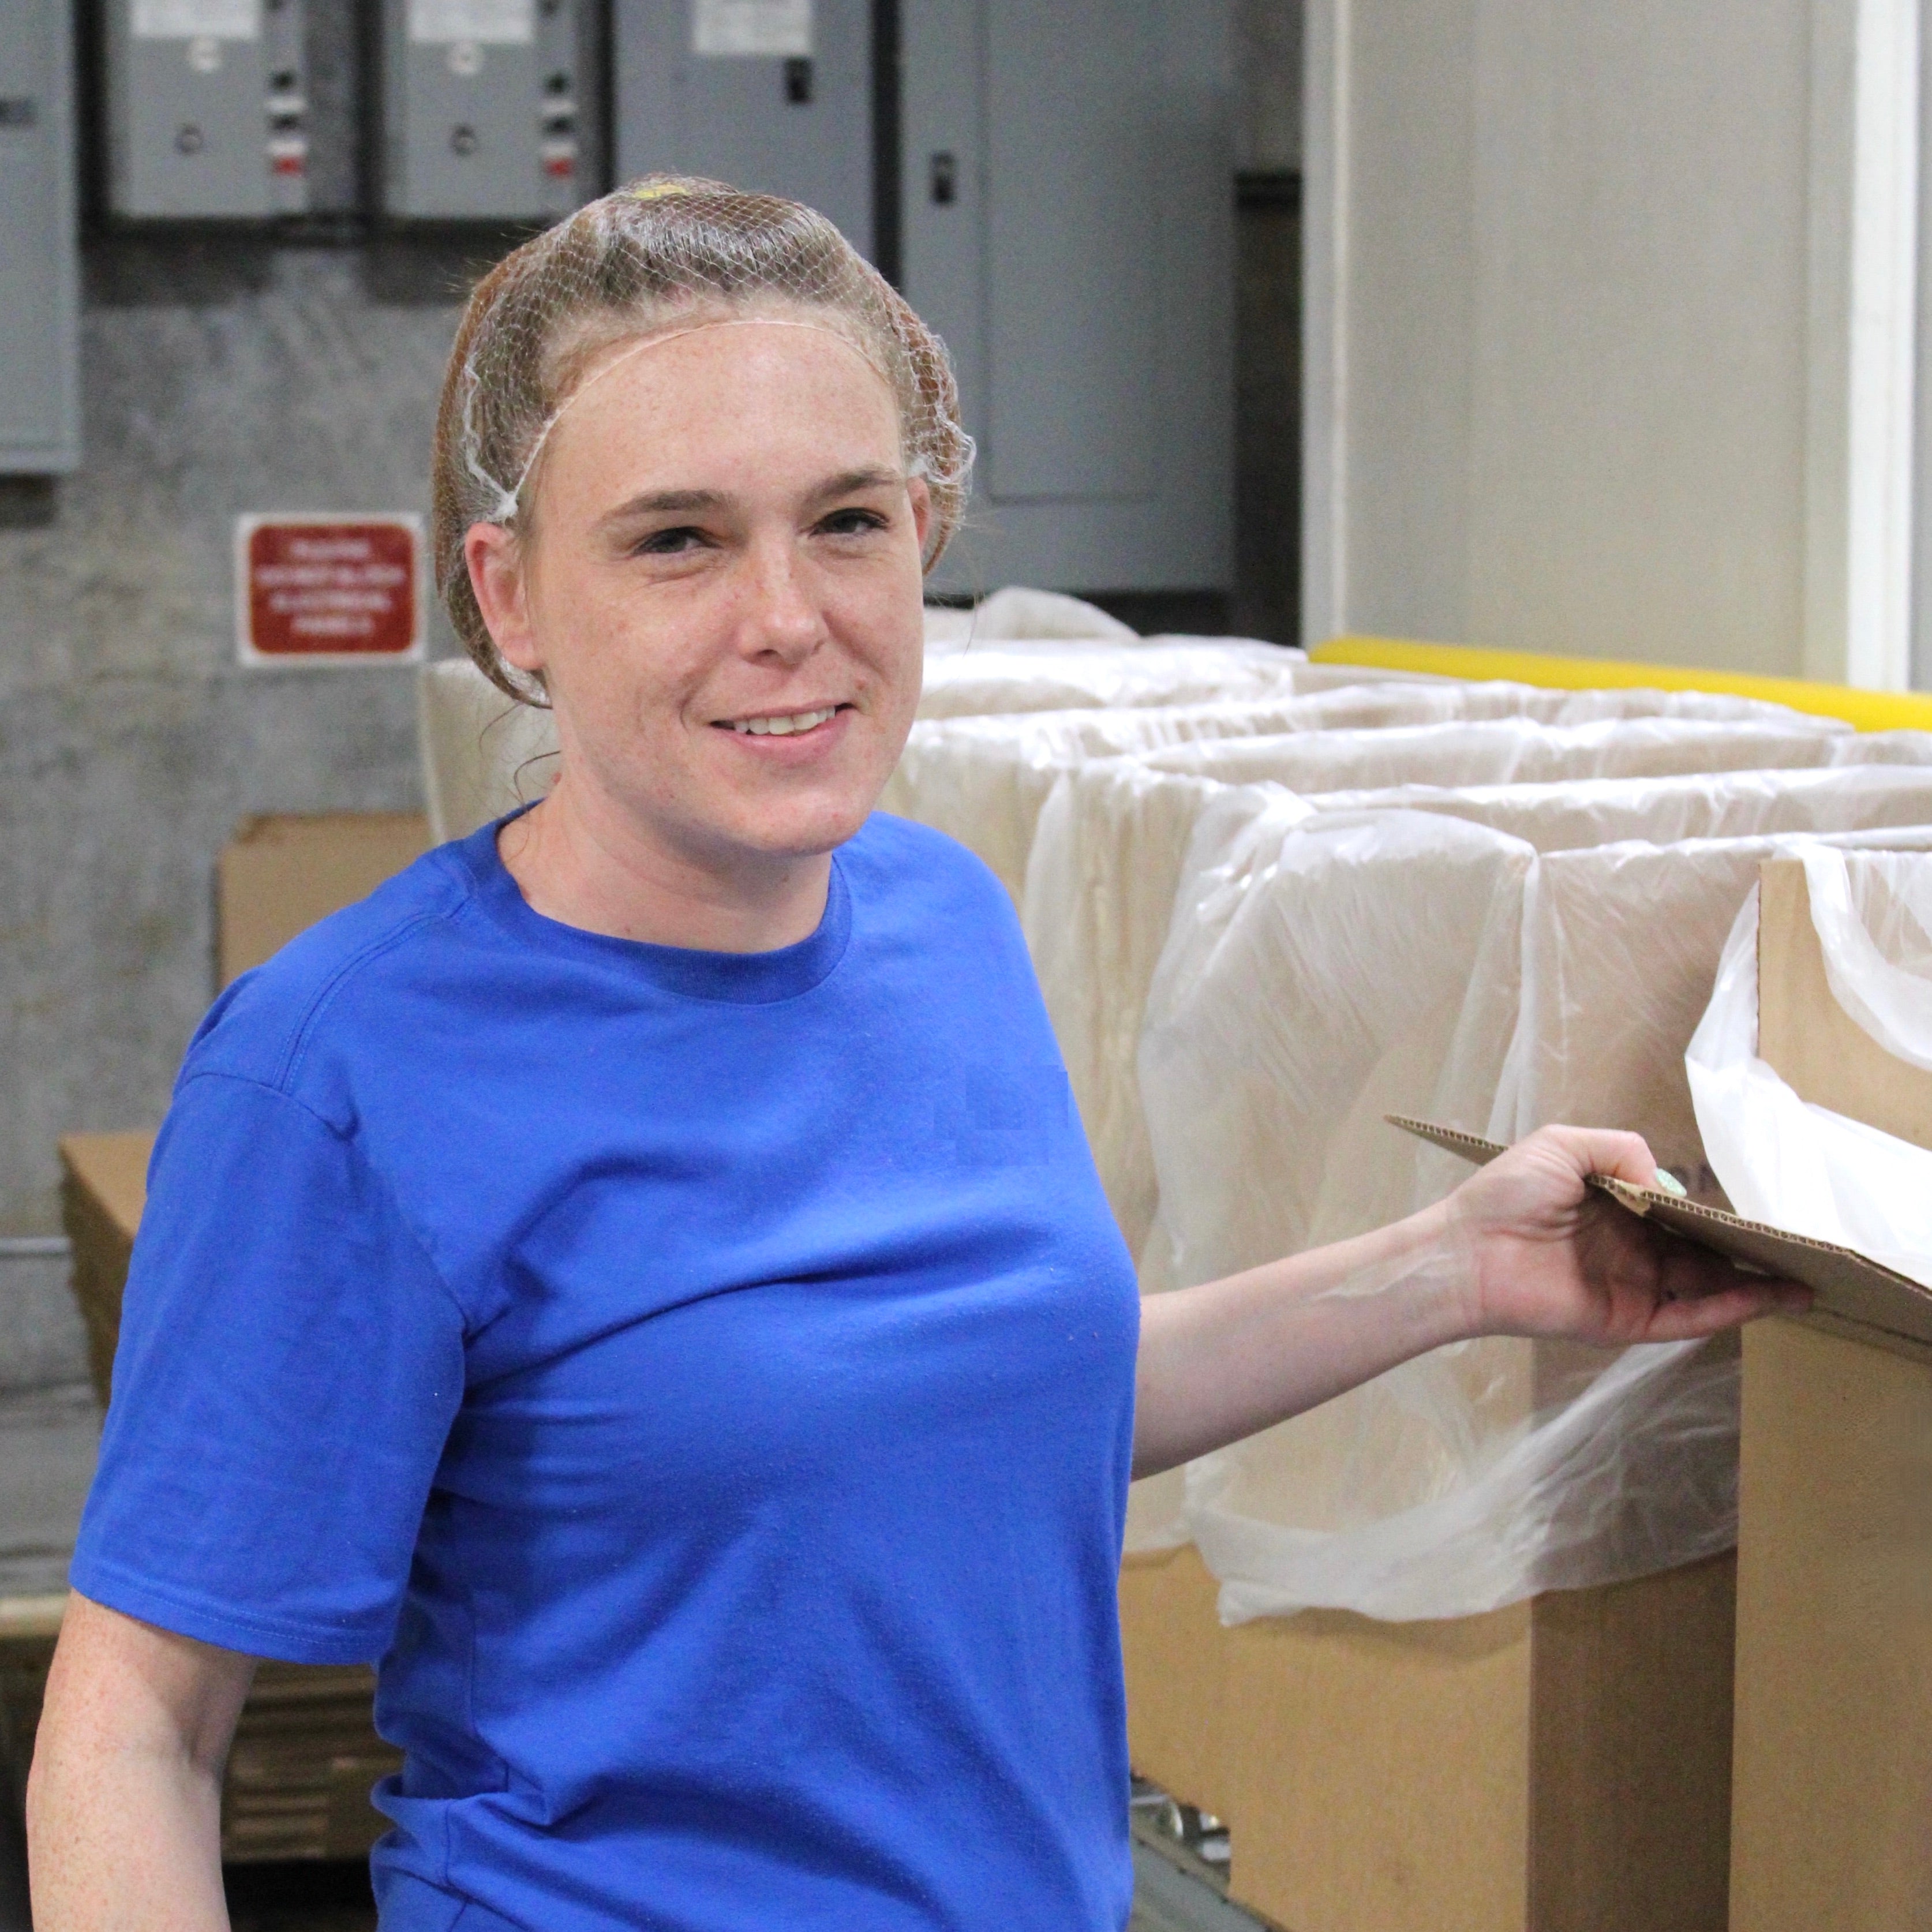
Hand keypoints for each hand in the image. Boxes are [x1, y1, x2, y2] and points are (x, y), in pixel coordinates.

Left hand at [1446, 1125, 1810, 1344]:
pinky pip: (1686, 1317)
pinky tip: (1766, 1298)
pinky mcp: (1626, 1320)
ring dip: (1754, 1285)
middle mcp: (1630, 1248)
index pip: (1680, 1211)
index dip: (1718, 1212)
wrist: (1466, 1252)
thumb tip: (1670, 1185)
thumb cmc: (1506, 1195)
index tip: (1762, 1210)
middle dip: (1748, 1252)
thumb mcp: (1563, 1146)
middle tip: (1800, 1248)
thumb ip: (1623, 1152)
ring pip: (1705, 1288)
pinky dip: (1728, 1310)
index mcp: (1617, 1207)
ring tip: (1806, 1277)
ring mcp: (1631, 1286)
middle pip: (1702, 1252)